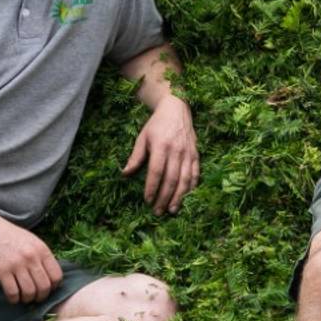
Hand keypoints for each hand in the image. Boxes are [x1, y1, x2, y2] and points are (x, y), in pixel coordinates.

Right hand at [0, 217, 63, 304]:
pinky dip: (14, 299)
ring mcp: (17, 264)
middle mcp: (32, 257)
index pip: (56, 276)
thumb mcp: (32, 241)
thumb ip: (41, 256)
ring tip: (23, 298)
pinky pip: (13, 292)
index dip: (53, 287)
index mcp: (42, 250)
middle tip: (35, 298)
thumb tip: (50, 276)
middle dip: (41, 297)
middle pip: (44, 287)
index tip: (47, 290)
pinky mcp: (2, 271)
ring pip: (30, 292)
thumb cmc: (9, 235)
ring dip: (27, 299)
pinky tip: (12, 297)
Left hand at [122, 94, 199, 214]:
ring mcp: (188, 153)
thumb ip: (136, 156)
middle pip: (171, 179)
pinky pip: (195, 173)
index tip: (147, 200)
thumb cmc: (157, 124)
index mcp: (161, 146)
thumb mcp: (142, 137)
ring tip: (172, 210)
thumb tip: (125, 174)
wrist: (177, 108)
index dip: (152, 187)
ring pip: (185, 179)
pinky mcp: (196, 154)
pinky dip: (191, 187)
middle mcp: (176, 151)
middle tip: (158, 211)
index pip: (156, 171)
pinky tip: (187, 197)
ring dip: (179, 197)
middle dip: (164, 197)